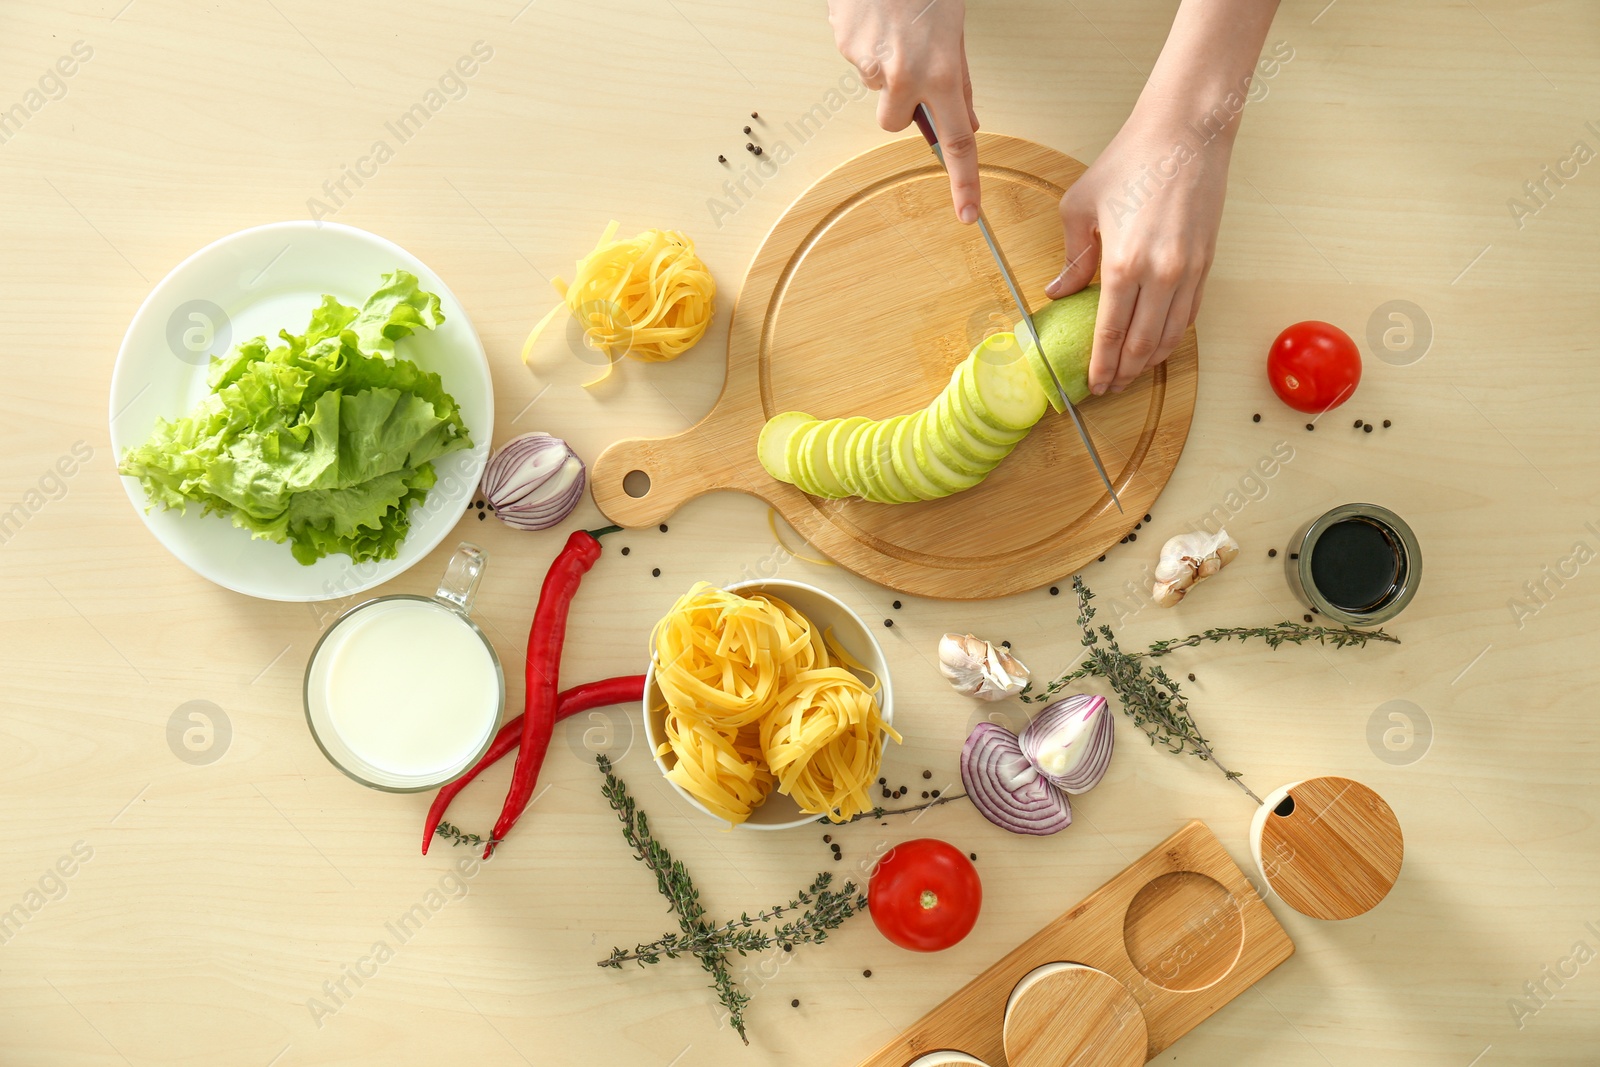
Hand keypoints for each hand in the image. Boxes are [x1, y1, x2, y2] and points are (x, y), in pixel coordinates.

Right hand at [828, 0, 980, 222]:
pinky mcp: (844, 47)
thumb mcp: (955, 34)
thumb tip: (963, 120)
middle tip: (909, 65)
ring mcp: (869, 64)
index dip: (963, 181)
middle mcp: (904, 75)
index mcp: (942, 73)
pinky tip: (874, 17)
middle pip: (896, 122)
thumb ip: (958, 82)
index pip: (958, 141)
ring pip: (876, 87)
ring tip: (892, 27)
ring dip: (884, 66)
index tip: (968, 213)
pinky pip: (857, 60)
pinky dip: (866, 44)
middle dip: (901, 104)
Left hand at [1045, 109, 1231, 394]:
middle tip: (1109, 389)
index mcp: (1123, 264)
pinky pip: (1189, 314)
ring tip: (1132, 374)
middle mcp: (1161, 275)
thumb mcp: (1080, 207)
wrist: (1186, 135)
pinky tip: (1157, 343)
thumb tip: (1058, 293)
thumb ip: (1071, 258)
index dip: (1101, 366)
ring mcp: (1188, 272)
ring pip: (1170, 336)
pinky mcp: (1207, 264)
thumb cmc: (1129, 162)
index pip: (1110, 334)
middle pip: (1142, 346)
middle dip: (1125, 375)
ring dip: (1151, 362)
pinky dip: (1172, 336)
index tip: (1092, 385)